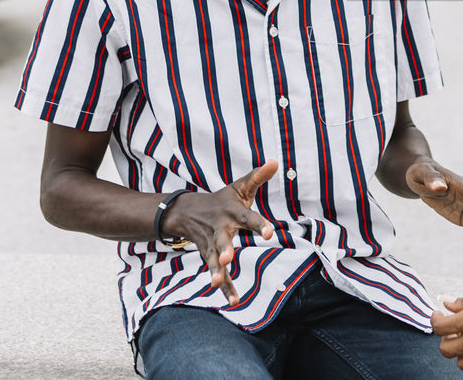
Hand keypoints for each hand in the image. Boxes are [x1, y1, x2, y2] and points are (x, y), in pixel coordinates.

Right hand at [161, 161, 277, 305]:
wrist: (186, 211)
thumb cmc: (222, 199)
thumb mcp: (239, 186)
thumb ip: (258, 177)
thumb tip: (276, 161)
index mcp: (232, 212)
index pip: (247, 219)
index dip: (259, 225)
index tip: (270, 234)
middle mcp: (220, 230)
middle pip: (222, 241)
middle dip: (225, 250)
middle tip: (229, 259)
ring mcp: (212, 245)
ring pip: (213, 260)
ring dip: (216, 272)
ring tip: (218, 282)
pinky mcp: (209, 257)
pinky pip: (217, 273)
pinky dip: (225, 287)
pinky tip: (234, 301)